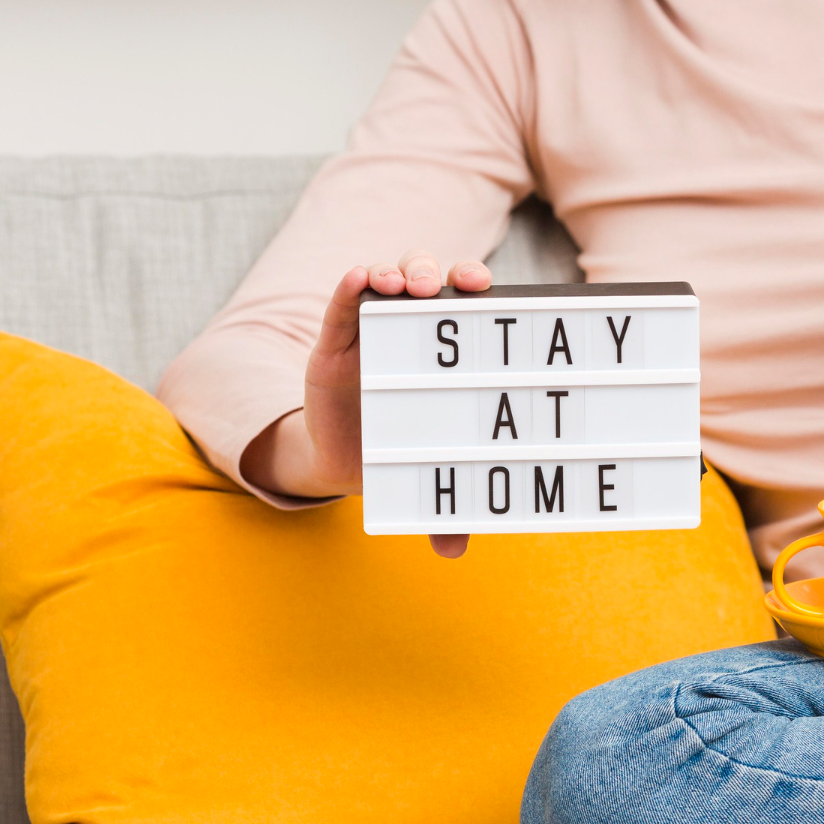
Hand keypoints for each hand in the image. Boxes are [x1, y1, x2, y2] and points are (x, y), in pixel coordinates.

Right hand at [239, 251, 491, 557]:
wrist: (347, 460)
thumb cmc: (401, 452)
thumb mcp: (424, 480)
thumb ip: (441, 511)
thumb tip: (452, 550)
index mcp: (446, 356)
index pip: (465, 308)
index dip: (477, 292)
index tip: (490, 294)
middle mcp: (412, 333)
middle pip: (429, 282)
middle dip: (441, 273)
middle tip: (450, 286)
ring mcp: (371, 332)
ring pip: (388, 283)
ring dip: (398, 272)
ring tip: (402, 283)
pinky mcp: (333, 341)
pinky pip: (341, 306)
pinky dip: (350, 287)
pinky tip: (359, 279)